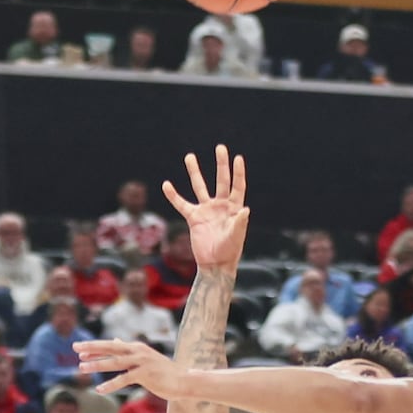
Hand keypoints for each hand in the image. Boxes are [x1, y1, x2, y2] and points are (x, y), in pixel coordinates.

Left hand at [76, 338, 184, 399]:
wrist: (185, 381)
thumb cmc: (164, 372)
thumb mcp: (145, 358)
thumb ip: (129, 351)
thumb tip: (115, 342)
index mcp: (136, 347)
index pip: (111, 345)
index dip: (95, 347)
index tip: (79, 349)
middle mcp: (138, 351)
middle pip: (110, 348)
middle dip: (91, 348)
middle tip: (75, 348)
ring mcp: (142, 362)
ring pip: (115, 362)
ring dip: (97, 365)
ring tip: (82, 368)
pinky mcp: (146, 374)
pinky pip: (124, 379)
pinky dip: (111, 384)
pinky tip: (100, 389)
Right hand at [161, 144, 247, 271]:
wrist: (215, 265)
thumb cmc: (229, 252)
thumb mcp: (236, 237)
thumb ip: (239, 223)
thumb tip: (245, 210)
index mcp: (234, 208)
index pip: (237, 186)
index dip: (238, 172)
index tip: (238, 158)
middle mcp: (221, 206)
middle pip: (221, 181)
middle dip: (221, 164)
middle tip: (220, 147)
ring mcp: (206, 210)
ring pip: (200, 187)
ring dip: (195, 172)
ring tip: (190, 156)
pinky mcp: (194, 218)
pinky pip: (181, 203)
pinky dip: (173, 195)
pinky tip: (166, 184)